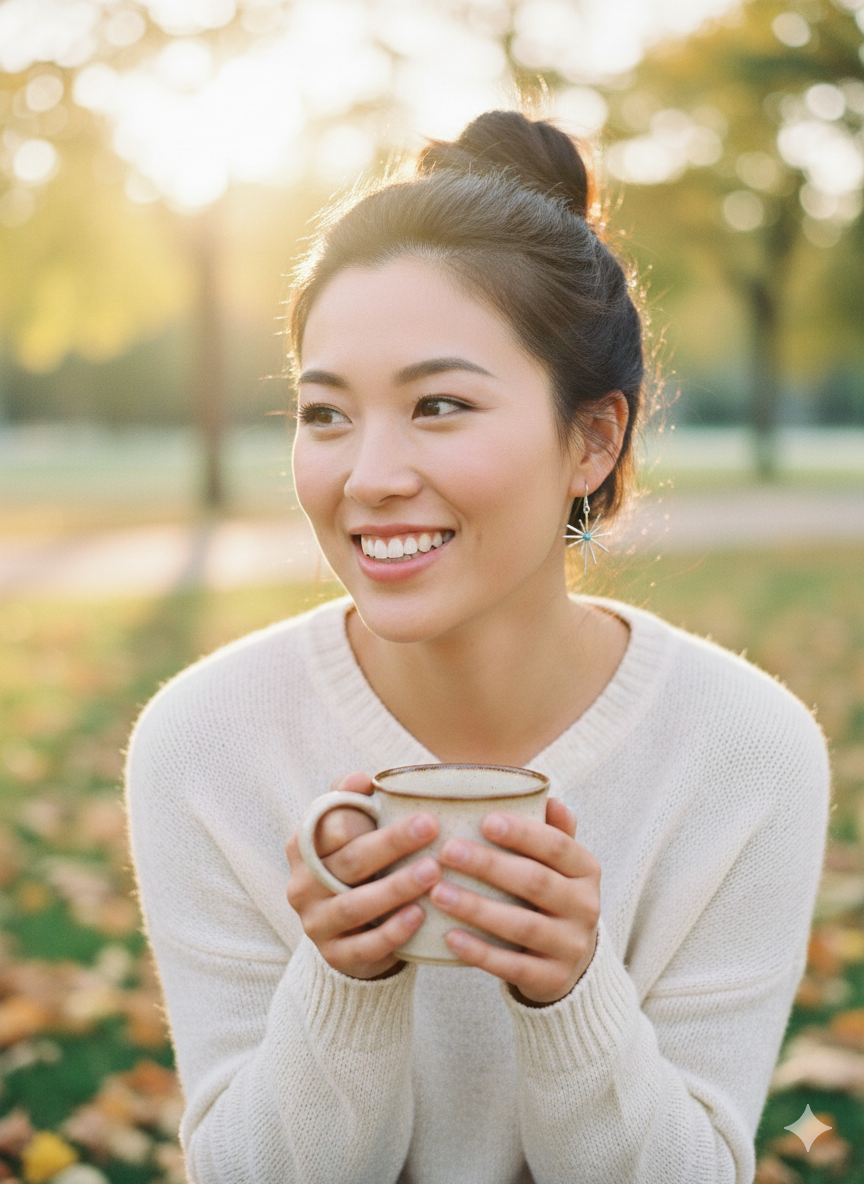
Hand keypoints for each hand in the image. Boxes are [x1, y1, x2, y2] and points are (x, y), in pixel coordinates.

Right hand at [285, 771, 440, 979]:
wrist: (349, 932)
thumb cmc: (357, 867)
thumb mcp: (348, 832)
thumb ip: (349, 801)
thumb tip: (361, 779)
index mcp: (303, 847)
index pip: (330, 826)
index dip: (363, 812)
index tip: (407, 804)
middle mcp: (302, 885)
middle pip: (349, 861)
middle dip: (391, 842)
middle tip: (431, 826)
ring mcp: (315, 923)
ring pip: (355, 905)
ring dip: (396, 887)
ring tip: (433, 872)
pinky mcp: (335, 955)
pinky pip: (365, 945)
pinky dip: (394, 930)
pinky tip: (420, 914)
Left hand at [428, 798, 599, 1004]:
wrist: (572, 965)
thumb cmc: (552, 898)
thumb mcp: (561, 866)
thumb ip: (555, 833)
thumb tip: (551, 798)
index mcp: (586, 870)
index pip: (557, 846)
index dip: (523, 833)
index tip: (485, 821)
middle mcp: (586, 907)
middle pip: (534, 882)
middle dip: (489, 865)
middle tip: (447, 850)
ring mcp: (571, 946)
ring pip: (521, 925)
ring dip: (477, 908)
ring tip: (438, 892)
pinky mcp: (551, 979)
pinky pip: (512, 966)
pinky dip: (479, 952)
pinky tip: (449, 936)